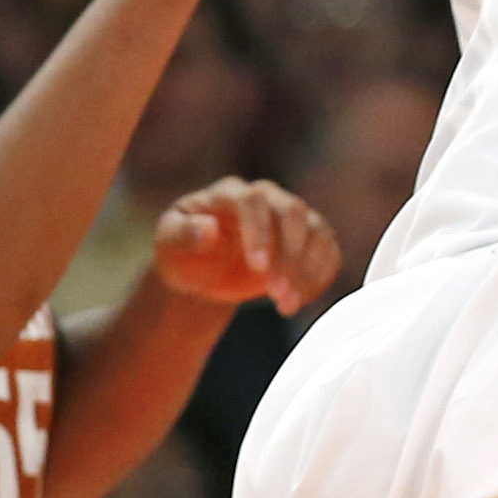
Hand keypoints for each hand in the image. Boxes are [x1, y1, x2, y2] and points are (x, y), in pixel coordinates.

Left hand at [148, 178, 342, 314]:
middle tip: (276, 293)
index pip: (254, 202)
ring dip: (307, 269)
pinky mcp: (308, 239)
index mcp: (229, 194)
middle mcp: (266, 197)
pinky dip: (320, 276)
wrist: (205, 272)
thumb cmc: (183, 254)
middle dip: (289, 254)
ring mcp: (290, 217)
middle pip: (292, 213)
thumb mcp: (169, 245)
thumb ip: (183, 235)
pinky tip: (300, 300)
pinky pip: (328, 252)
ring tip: (287, 304)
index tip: (257, 269)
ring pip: (316, 231)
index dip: (260, 232)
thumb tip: (209, 229)